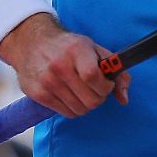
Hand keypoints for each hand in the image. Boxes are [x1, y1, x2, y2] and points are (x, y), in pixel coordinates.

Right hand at [0, 12, 129, 117]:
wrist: (32, 42)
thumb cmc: (68, 47)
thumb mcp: (95, 50)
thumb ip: (116, 72)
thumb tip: (124, 99)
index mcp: (76, 50)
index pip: (94, 77)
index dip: (105, 86)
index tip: (106, 84)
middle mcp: (59, 66)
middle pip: (91, 100)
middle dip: (99, 97)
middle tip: (94, 89)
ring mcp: (47, 81)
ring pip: (80, 110)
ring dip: (86, 104)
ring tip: (81, 91)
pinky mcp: (38, 94)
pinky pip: (66, 113)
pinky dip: (73, 108)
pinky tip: (70, 95)